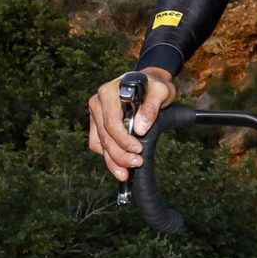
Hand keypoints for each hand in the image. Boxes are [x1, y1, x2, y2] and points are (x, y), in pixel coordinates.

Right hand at [89, 67, 176, 181]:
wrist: (149, 84)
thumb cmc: (154, 86)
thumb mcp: (160, 91)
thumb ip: (151, 107)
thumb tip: (140, 128)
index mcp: (109, 92)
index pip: (112, 122)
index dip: (123, 140)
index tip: (139, 149)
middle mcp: (98, 102)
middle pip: (105, 135)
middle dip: (120, 154)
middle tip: (136, 163)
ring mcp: (95, 113)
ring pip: (100, 143)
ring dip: (112, 160)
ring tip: (125, 173)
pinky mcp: (97, 123)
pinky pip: (98, 144)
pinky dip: (108, 157)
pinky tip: (120, 167)